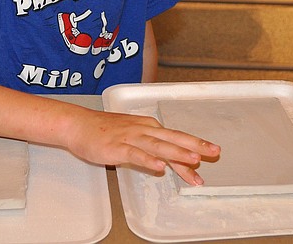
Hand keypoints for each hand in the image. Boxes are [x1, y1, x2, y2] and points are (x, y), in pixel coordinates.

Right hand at [62, 108, 219, 184]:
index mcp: (148, 127)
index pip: (175, 137)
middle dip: (195, 145)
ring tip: (193, 160)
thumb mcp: (131, 136)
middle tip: (214, 152)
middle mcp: (143, 130)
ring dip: (176, 153)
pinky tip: (159, 168)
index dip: (194, 145)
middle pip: (173, 138)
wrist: (78, 124)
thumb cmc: (103, 130)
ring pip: (158, 146)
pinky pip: (135, 154)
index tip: (211, 154)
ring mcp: (130, 138)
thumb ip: (149, 147)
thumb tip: (166, 160)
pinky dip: (148, 160)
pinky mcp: (117, 147)